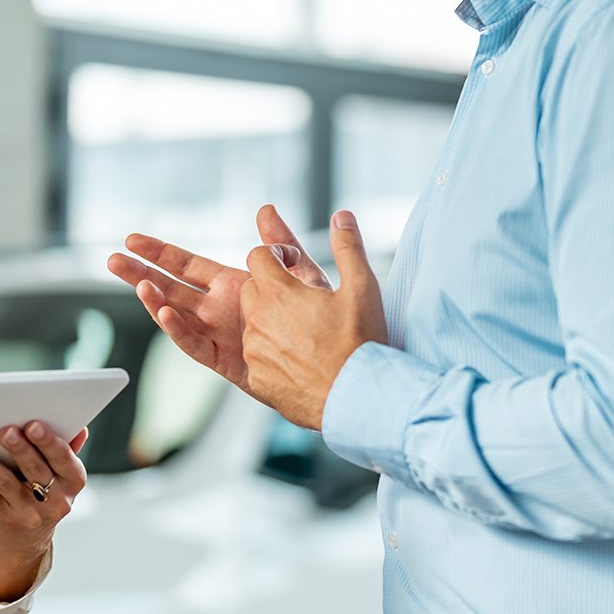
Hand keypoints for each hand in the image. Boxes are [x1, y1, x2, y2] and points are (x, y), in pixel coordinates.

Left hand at [0, 422, 89, 597]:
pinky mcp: (5, 518)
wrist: (28, 538)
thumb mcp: (63, 476)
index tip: (33, 425)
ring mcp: (29, 512)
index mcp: (73, 482)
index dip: (49, 442)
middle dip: (19, 449)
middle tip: (5, 431)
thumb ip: (67, 450)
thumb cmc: (46, 494)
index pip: (64, 459)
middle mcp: (55, 500)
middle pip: (36, 470)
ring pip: (8, 484)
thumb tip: (79, 429)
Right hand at [106, 204, 331, 387]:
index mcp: (231, 286)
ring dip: (155, 300)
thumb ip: (280, 244)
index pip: (186, 265)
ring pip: (176, 316)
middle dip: (141, 273)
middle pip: (170, 287)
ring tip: (138, 284)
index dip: (159, 252)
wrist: (335, 364)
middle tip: (112, 260)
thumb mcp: (301, 272)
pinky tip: (165, 312)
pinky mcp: (226, 361)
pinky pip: (196, 345)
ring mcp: (219, 335)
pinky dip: (179, 330)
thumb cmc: (321, 319)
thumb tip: (265, 209)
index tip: (132, 239)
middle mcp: (218, 310)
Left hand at [238, 209, 385, 429]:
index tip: (293, 262)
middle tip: (302, 298)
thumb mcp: (362, 287)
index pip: (259, 256)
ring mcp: (255, 350)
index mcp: (279, 292)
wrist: (357, 397)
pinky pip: (255, 356)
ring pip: (252, 322)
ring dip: (270, 319)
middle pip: (251, 288)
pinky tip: (299, 358)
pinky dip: (271, 352)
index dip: (276, 254)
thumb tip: (341, 215)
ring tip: (305, 331)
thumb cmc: (361, 342)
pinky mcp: (256, 378)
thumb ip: (348, 246)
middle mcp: (259, 319)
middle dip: (270, 286)